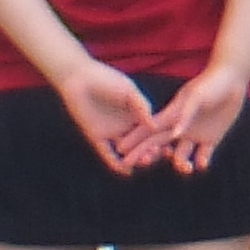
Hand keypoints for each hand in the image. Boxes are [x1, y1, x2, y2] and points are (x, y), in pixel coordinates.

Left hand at [49, 52, 154, 168]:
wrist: (79, 78)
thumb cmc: (105, 79)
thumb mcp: (128, 91)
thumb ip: (141, 106)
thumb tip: (155, 125)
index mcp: (136, 113)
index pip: (152, 131)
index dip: (161, 140)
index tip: (170, 147)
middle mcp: (125, 125)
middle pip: (141, 144)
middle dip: (150, 151)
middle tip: (156, 156)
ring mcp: (111, 132)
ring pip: (127, 151)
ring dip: (136, 159)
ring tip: (144, 162)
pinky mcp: (96, 136)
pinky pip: (107, 153)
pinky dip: (116, 163)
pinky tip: (125, 170)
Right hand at [114, 62, 249, 174]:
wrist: (231, 79)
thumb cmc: (211, 84)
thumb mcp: (196, 98)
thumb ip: (185, 116)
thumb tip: (174, 135)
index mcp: (172, 115)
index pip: (149, 130)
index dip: (134, 140)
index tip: (120, 150)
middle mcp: (180, 127)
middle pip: (158, 144)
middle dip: (146, 154)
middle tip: (137, 166)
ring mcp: (195, 133)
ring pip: (181, 155)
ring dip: (181, 164)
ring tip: (187, 168)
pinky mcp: (211, 138)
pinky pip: (203, 155)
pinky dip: (201, 162)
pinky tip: (202, 164)